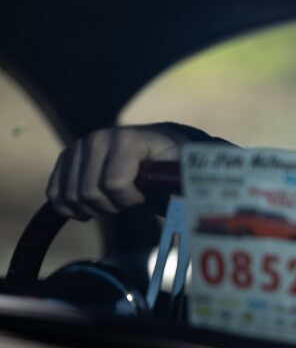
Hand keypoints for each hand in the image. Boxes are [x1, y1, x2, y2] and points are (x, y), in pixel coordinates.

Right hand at [46, 124, 185, 219]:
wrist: (160, 145)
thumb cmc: (173, 162)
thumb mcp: (182, 169)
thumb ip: (181, 181)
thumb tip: (189, 199)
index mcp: (128, 140)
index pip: (113, 184)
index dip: (129, 199)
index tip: (143, 194)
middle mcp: (99, 139)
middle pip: (89, 193)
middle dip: (111, 206)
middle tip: (127, 200)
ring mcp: (80, 146)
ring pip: (71, 195)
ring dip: (92, 207)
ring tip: (112, 201)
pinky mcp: (67, 157)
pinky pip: (55, 192)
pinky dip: (70, 207)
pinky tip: (90, 207)